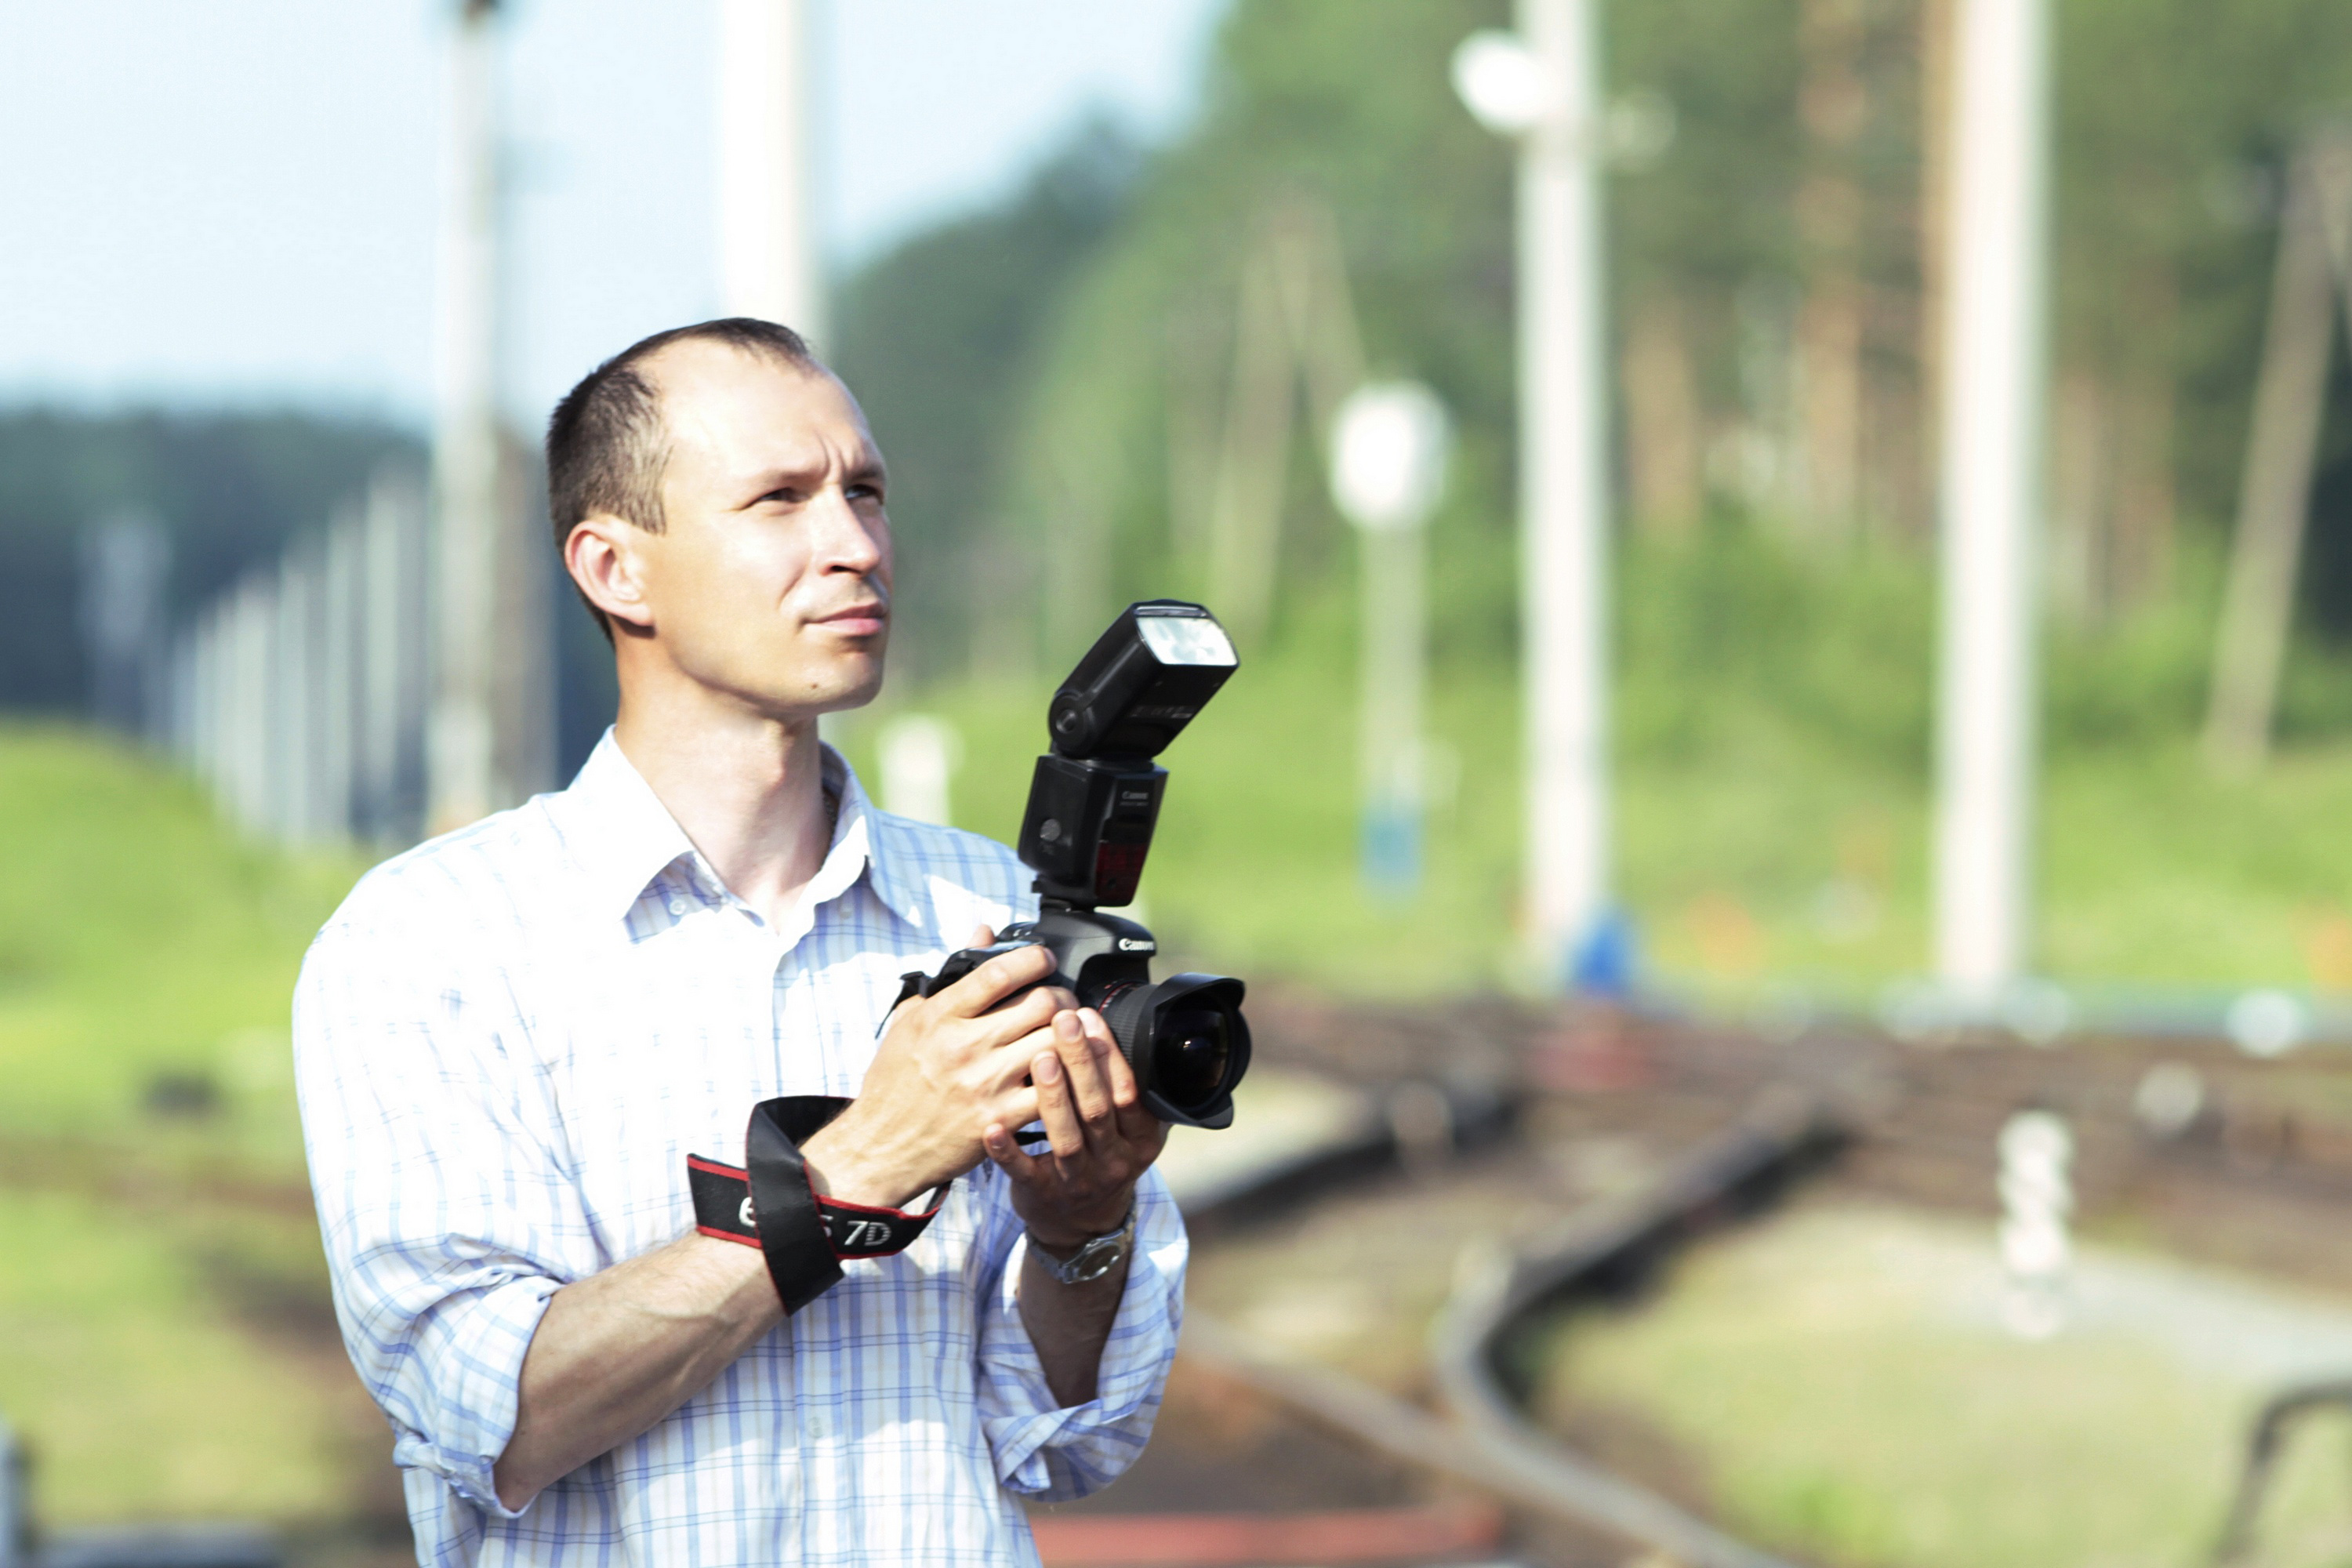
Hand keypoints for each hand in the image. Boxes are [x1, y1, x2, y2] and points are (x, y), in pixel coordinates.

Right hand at [802, 926, 1075, 1207]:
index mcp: (940, 1017)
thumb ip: (951, 977)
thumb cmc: (894, 1082)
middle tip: (1062, 1002)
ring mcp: (986, 1084)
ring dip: (1070, 1036)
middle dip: (1061, 996)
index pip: (998, 973)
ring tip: (1069, 1036)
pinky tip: (1065, 1075)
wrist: (882, 1147)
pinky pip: (1052, 1092)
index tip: (1043, 958)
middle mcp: (965, 1046)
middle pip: (1040, 1004)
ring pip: (1055, 1043)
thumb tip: (983, 932)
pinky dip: (1065, 1080)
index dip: (1032, 959)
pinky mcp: (1001, 1119)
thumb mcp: (909, 1021)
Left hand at [983, 1003, 1167, 1252]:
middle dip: (1082, 1062)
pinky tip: (992, 1126)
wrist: (1081, 1222)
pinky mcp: (1043, 1194)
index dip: (1111, 1055)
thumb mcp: (1129, 1130)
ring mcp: (1079, 1181)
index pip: (1129, 1093)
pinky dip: (1008, 1149)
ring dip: (1054, 1096)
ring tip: (1039, 1057)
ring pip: (1067, 1138)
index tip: (1090, 1016)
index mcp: (1141, 1140)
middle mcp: (1115, 1162)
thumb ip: (1124, 1091)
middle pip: (1099, 1110)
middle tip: (1063, 1020)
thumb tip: (1108, 1028)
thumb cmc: (1101, 1155)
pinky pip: (1024, 1171)